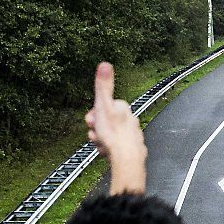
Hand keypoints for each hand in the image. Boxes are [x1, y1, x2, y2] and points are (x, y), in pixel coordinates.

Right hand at [85, 62, 146, 194]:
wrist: (125, 158)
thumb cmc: (114, 134)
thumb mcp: (103, 105)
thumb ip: (104, 86)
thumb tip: (105, 64)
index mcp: (123, 108)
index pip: (102, 107)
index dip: (94, 114)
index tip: (91, 120)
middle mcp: (130, 119)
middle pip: (104, 121)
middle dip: (96, 129)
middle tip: (96, 135)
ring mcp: (132, 134)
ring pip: (108, 135)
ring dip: (100, 140)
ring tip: (102, 145)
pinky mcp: (132, 147)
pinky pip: (114, 147)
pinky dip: (108, 150)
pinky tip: (107, 152)